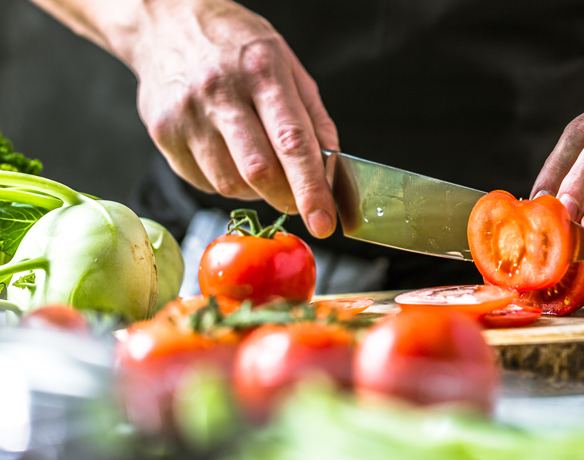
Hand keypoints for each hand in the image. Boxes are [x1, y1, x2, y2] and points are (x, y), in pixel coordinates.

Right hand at [129, 0, 337, 236]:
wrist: (166, 22)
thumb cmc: (235, 45)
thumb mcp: (287, 66)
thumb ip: (313, 119)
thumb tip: (330, 171)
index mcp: (262, 72)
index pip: (292, 143)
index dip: (311, 189)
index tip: (324, 222)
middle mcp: (220, 93)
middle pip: (258, 171)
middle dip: (286, 198)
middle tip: (297, 201)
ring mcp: (186, 115)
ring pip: (229, 184)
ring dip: (255, 190)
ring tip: (257, 163)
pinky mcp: (162, 133)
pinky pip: (203, 182)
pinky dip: (225, 182)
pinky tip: (227, 155)